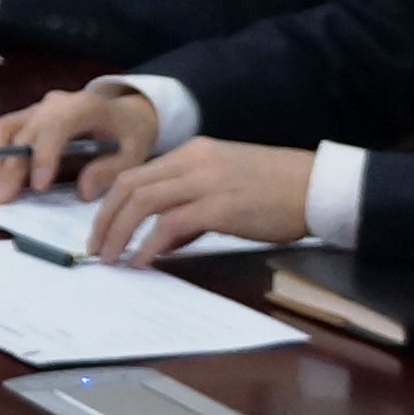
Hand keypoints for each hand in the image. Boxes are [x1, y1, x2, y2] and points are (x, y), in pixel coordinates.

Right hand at [0, 81, 161, 204]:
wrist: (124, 113)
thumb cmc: (127, 134)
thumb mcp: (133, 153)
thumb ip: (111, 171)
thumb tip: (84, 190)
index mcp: (84, 106)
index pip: (56, 126)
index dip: (43, 155)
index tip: (38, 188)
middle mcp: (55, 103)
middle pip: (24, 131)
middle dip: (10, 166)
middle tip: (2, 198)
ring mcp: (36, 109)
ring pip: (4, 127)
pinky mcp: (26, 118)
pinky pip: (1, 130)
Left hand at [90, 135, 308, 262]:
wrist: (318, 187)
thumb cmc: (277, 190)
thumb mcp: (226, 188)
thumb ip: (192, 208)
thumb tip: (161, 240)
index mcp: (194, 153)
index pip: (136, 174)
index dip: (111, 203)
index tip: (100, 228)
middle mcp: (194, 161)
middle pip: (129, 186)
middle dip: (105, 219)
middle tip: (95, 248)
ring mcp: (206, 181)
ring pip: (142, 201)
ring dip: (119, 233)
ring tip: (111, 259)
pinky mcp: (220, 206)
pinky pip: (170, 224)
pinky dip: (150, 244)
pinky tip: (143, 261)